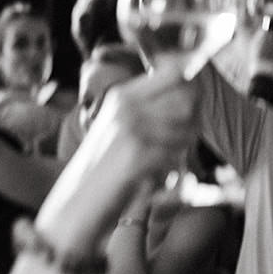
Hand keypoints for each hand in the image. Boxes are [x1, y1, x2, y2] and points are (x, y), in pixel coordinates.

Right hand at [38, 64, 199, 258]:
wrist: (76, 203)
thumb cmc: (103, 170)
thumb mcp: (121, 128)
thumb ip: (152, 108)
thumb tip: (194, 90)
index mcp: (123, 95)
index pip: (174, 70)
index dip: (194, 84)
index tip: (196, 102)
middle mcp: (127, 105)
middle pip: (188, 95)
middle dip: (196, 117)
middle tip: (186, 138)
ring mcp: (132, 127)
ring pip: (187, 125)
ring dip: (185, 145)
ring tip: (168, 159)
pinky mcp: (137, 153)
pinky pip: (177, 152)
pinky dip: (175, 165)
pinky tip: (160, 174)